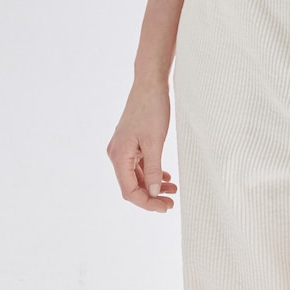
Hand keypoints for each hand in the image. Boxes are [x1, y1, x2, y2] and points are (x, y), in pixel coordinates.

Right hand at [107, 82, 176, 211]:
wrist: (150, 82)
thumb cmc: (152, 108)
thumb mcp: (155, 142)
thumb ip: (153, 169)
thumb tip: (152, 193)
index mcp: (119, 156)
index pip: (129, 191)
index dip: (147, 202)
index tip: (165, 207)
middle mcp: (117, 154)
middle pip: (132, 185)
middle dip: (151, 196)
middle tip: (170, 203)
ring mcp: (123, 148)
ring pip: (137, 175)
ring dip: (153, 185)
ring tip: (172, 190)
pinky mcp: (131, 142)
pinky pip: (139, 164)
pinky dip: (151, 172)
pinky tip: (165, 177)